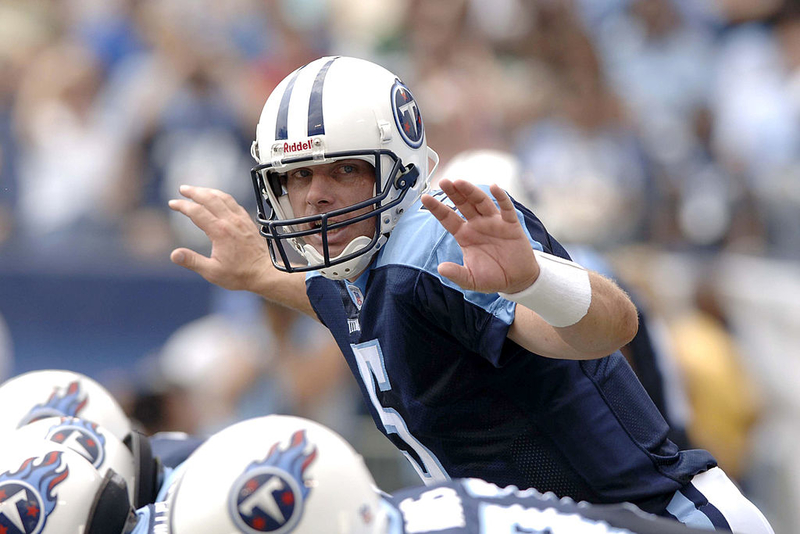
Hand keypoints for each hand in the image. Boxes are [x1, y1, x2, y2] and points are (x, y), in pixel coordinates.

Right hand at [168, 185, 274, 291]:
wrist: (264, 273)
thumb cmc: (240, 275)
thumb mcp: (212, 272)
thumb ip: (192, 261)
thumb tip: (174, 254)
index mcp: (220, 232)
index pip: (196, 211)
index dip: (182, 206)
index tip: (172, 203)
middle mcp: (231, 221)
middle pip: (209, 198)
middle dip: (194, 192)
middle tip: (182, 189)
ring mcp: (241, 220)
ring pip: (223, 197)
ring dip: (208, 191)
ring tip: (197, 190)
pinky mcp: (248, 221)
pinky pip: (234, 203)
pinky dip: (222, 197)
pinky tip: (218, 199)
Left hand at [420, 179, 538, 293]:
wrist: (517, 280)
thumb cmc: (492, 277)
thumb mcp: (471, 279)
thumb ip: (456, 274)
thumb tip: (441, 268)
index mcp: (464, 235)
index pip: (448, 217)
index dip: (437, 208)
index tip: (425, 197)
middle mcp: (477, 224)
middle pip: (463, 204)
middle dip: (454, 193)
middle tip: (444, 181)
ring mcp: (494, 222)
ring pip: (481, 202)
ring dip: (471, 191)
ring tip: (460, 182)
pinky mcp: (511, 224)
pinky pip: (506, 208)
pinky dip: (501, 197)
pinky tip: (494, 187)